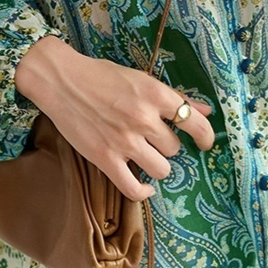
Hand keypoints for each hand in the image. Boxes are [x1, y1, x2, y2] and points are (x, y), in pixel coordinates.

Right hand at [14, 36, 214, 200]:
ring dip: (157, 165)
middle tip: (152, 139)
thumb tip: (206, 111)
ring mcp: (124, 141)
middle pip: (174, 149)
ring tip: (145, 156)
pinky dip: (142, 191)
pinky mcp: (105, 158)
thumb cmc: (101, 76)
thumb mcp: (141, 79)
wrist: (61, 81)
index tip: (204, 143)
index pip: (193, 122)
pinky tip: (144, 186)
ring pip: (161, 169)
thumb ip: (174, 97)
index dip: (205, 136)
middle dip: (166, 145)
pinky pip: (133, 188)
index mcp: (154, 95)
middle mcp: (143, 119)